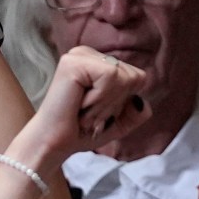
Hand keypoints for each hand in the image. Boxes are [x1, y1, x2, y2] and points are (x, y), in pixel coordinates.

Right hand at [11, 46, 147, 172]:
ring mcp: (80, 55)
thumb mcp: (118, 122)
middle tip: (89, 112)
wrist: (55, 144)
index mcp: (98, 62)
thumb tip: (143, 102)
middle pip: (134, 76)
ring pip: (124, 77)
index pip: (137, 77)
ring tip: (83, 110)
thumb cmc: (81, 132)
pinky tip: (80, 105)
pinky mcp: (74, 62)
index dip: (123, 102)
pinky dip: (100, 99)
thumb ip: (137, 112)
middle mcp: (88, 54)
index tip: (97, 112)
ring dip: (106, 104)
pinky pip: (110, 78)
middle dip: (115, 103)